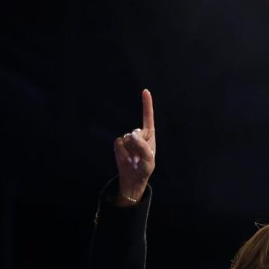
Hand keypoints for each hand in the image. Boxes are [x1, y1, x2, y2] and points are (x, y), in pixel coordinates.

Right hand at [114, 89, 155, 205]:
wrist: (133, 177)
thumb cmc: (145, 167)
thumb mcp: (149, 159)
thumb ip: (142, 146)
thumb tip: (132, 134)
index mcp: (149, 134)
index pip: (148, 116)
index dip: (147, 104)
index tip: (145, 91)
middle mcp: (138, 133)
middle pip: (135, 133)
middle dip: (137, 146)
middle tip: (140, 158)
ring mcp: (128, 138)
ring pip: (126, 139)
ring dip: (130, 152)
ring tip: (134, 160)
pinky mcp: (119, 143)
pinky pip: (118, 143)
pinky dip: (122, 153)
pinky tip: (127, 159)